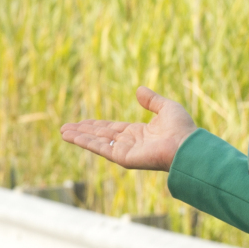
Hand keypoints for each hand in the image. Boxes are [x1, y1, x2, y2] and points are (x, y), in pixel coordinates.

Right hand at [61, 87, 197, 170]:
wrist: (186, 146)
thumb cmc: (181, 129)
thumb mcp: (167, 107)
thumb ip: (152, 100)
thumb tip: (139, 90)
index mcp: (139, 133)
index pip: (112, 128)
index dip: (96, 124)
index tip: (82, 122)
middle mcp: (129, 143)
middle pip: (100, 135)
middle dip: (82, 131)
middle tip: (65, 128)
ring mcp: (124, 151)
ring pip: (96, 141)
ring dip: (78, 136)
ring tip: (62, 131)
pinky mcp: (121, 157)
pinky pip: (99, 147)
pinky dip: (83, 142)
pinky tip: (70, 136)